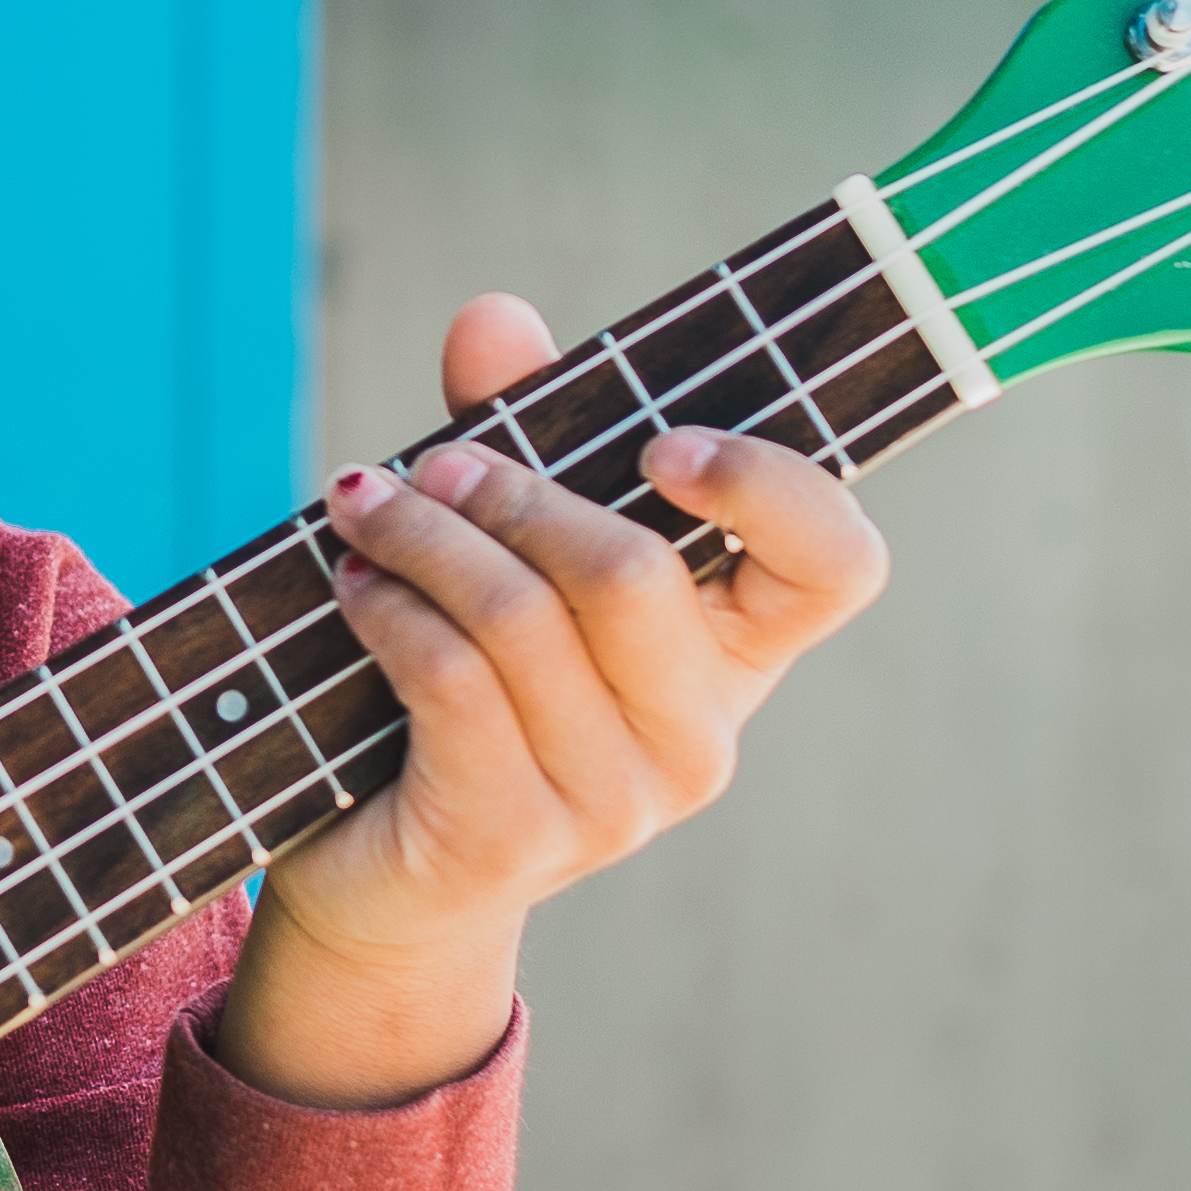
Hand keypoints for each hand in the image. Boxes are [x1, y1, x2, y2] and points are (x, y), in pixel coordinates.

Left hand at [213, 292, 891, 1110]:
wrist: (388, 872)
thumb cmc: (467, 685)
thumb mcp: (504, 548)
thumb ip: (515, 430)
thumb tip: (495, 319)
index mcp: (738, 651)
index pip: (838, 564)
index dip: (770, 487)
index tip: (662, 443)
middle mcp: (702, 735)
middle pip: (633, 573)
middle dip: (514, 492)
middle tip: (433, 463)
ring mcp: (617, 801)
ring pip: (523, 620)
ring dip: (425, 540)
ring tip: (362, 506)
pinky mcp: (515, 838)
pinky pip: (452, 682)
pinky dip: (390, 609)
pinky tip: (352, 583)